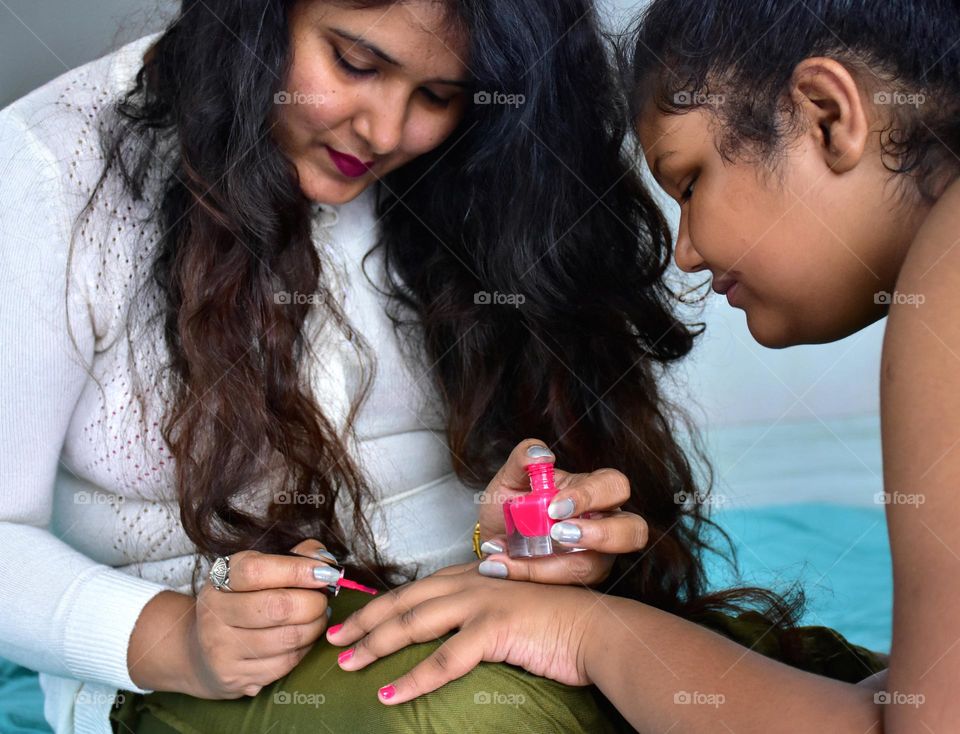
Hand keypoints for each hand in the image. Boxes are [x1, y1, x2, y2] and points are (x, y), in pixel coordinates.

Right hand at [188, 538, 338, 698]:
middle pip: (277, 607)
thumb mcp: (257, 572)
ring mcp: (221, 648)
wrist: (198, 652)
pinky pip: (285, 664)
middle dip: (313, 603)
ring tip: (317, 619)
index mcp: (220, 579)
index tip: (324, 572)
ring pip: (287, 638)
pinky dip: (304, 650)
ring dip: (314, 627)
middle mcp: (215, 613)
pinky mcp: (234, 677)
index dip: (297, 570)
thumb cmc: (240, 603)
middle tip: (323, 600)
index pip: (257, 571)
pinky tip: (303, 640)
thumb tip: (324, 560)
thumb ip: (293, 558)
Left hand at [326, 562, 600, 703]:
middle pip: (403, 602)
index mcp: (470, 577)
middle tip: (331, 640)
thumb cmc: (555, 624)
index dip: (378, 605)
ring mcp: (480, 603)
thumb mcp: (507, 611)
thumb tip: (447, 635)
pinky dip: (414, 679)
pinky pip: (444, 659)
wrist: (595, 629)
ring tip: (347, 665)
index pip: (412, 590)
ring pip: (413, 624)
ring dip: (375, 645)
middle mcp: (469, 583)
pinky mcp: (493, 628)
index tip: (349, 620)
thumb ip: (475, 616)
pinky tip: (391, 694)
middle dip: (362, 622)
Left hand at [477, 438, 648, 585]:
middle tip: (558, 535)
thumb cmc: (509, 505)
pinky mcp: (576, 582)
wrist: (491, 539)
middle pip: (633, 530)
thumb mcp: (510, 478)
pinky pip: (567, 586)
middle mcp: (602, 523)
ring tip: (515, 558)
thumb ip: (523, 459)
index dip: (590, 496)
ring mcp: (594, 556)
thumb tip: (541, 454)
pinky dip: (531, 577)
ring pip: (598, 566)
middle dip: (601, 535)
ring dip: (556, 565)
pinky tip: (500, 566)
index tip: (555, 507)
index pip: (613, 486)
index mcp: (591, 490)